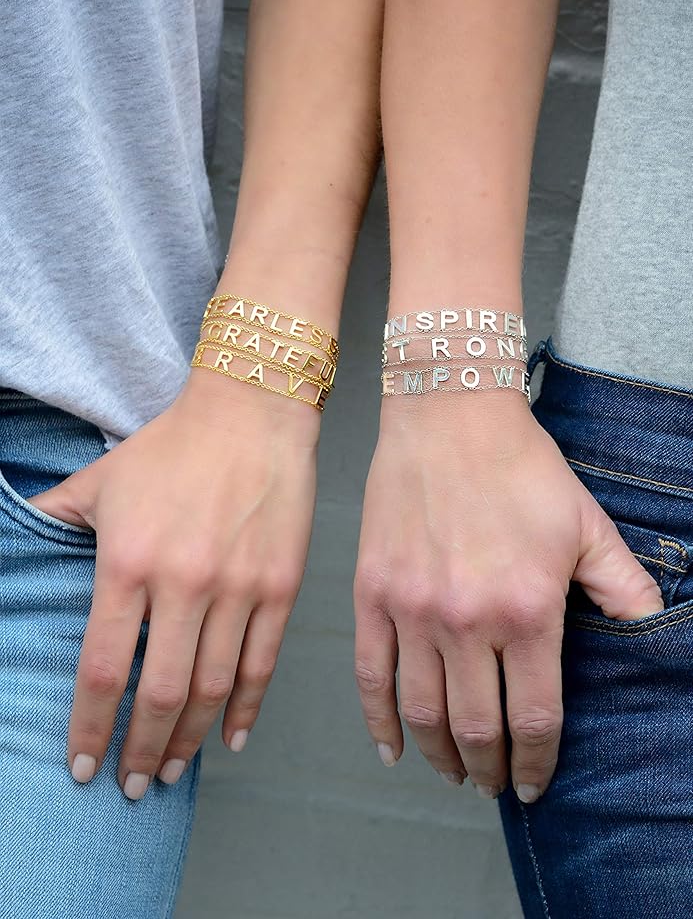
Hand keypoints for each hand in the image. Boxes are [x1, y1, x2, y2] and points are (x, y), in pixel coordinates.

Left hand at [27, 370, 318, 798]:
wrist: (251, 412)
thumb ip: (52, 518)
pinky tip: (230, 738)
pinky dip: (246, 709)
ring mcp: (239, 587)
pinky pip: (262, 663)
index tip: (83, 766)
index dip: (91, 726)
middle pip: (161, 693)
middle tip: (131, 786)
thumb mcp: (101, 480)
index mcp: (129, 561)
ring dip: (189, 741)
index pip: (103, 668)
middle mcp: (185, 582)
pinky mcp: (281, 586)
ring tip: (170, 771)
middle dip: (141, 750)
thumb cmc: (172, 446)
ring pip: (212, 688)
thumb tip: (13, 538)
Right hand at [353, 393, 662, 800]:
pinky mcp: (373, 592)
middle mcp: (466, 621)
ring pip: (422, 712)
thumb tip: (654, 632)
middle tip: (493, 784)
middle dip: (488, 770)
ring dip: (440, 755)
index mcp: (526, 611)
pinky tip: (393, 749)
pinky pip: (370, 674)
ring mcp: (412, 609)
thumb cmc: (520, 467)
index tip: (532, 785)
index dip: (535, 765)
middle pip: (476, 728)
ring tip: (454, 771)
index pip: (533, 718)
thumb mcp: (586, 525)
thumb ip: (623, 588)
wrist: (449, 416)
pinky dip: (379, 722)